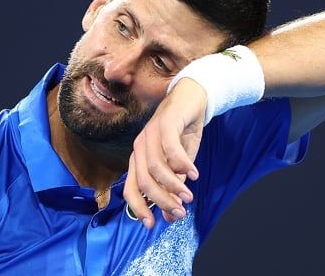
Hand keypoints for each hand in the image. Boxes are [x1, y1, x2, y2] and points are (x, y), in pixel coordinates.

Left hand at [123, 78, 207, 227]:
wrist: (192, 99)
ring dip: (172, 185)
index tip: (151, 225)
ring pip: (155, 167)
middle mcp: (139, 147)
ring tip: (189, 195)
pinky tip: (193, 174)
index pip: (131, 188)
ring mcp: (150, 133)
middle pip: (144, 182)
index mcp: (139, 159)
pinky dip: (181, 163)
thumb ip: (173, 188)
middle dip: (162, 201)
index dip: (138, 208)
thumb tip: (170, 217)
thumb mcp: (179, 166)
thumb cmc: (183, 134)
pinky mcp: (165, 122)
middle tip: (180, 212)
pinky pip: (169, 148)